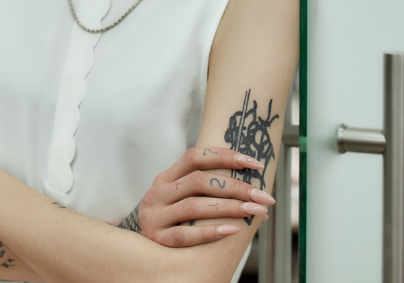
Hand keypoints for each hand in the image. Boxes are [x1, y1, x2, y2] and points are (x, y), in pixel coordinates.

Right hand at [120, 146, 274, 246]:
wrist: (138, 246)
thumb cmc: (172, 217)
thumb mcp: (179, 195)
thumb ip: (204, 186)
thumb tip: (254, 188)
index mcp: (167, 177)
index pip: (195, 156)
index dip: (226, 156)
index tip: (255, 164)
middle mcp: (158, 192)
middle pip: (200, 181)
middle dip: (237, 187)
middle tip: (264, 196)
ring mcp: (155, 215)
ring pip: (195, 207)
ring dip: (230, 208)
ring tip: (256, 212)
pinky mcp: (156, 239)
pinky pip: (185, 235)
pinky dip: (210, 232)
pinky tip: (232, 231)